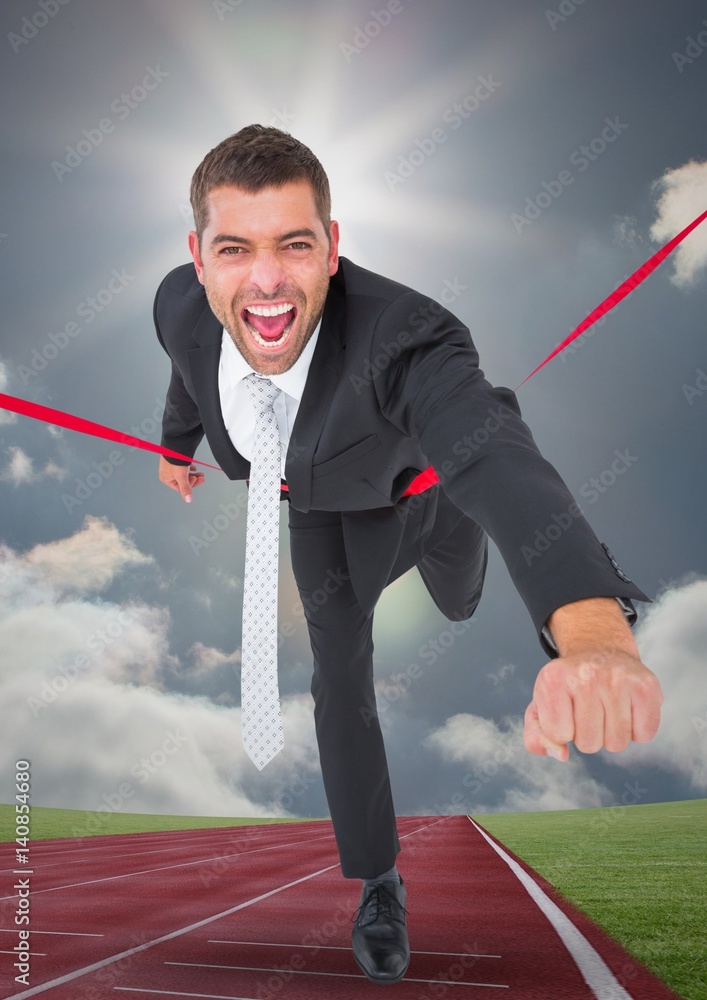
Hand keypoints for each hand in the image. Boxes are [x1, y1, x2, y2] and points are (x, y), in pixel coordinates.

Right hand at [158, 456, 204, 501]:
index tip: (197, 480)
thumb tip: (188, 500)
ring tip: (201, 473)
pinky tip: (194, 468)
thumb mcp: (181, 476)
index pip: (180, 487)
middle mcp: (167, 474)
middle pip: (183, 481)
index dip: (191, 484)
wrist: (174, 444)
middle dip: (194, 479)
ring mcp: (171, 467)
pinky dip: (189, 469)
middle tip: (202, 477)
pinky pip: (183, 467)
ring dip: (193, 475)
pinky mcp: (175, 461)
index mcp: (166, 479)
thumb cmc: (175, 460)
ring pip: (184, 474)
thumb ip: (185, 489)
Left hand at [524, 649, 662, 760]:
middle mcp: (586, 675)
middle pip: (589, 743)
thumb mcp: (542, 705)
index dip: (563, 729)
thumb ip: (536, 736)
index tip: (567, 708)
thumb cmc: (569, 686)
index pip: (558, 734)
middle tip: (590, 708)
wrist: (601, 651)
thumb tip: (562, 755)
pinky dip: (637, 730)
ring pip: (617, 743)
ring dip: (612, 734)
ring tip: (608, 708)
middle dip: (588, 734)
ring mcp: (618, 679)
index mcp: (553, 678)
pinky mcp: (646, 686)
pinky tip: (628, 708)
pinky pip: (644, 735)